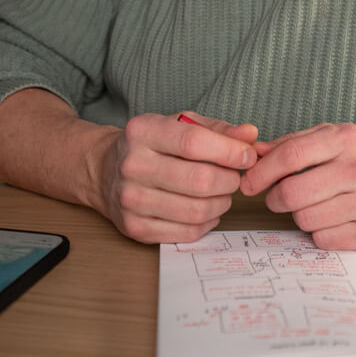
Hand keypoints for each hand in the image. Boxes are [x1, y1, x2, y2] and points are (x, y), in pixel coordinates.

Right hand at [97, 112, 257, 243]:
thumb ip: (218, 129)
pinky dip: (207, 223)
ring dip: (222, 203)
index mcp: (144, 131)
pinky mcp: (134, 227)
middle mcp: (133, 165)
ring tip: (223, 193)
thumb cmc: (152, 144)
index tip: (248, 156)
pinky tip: (207, 210)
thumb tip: (250, 135)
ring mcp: (131, 199)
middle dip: (229, 180)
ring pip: (196, 210)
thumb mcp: (180, 124)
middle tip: (235, 177)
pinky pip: (186, 232)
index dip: (229, 152)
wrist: (105, 170)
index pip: (194, 143)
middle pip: (199, 180)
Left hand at [240, 122, 355, 248]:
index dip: (261, 172)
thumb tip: (255, 153)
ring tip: (316, 205)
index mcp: (346, 138)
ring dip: (301, 216)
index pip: (290, 155)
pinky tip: (333, 220)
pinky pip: (324, 240)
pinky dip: (320, 233)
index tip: (248, 183)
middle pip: (292, 193)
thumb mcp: (335, 139)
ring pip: (305, 220)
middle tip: (279, 198)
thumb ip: (294, 143)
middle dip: (276, 199)